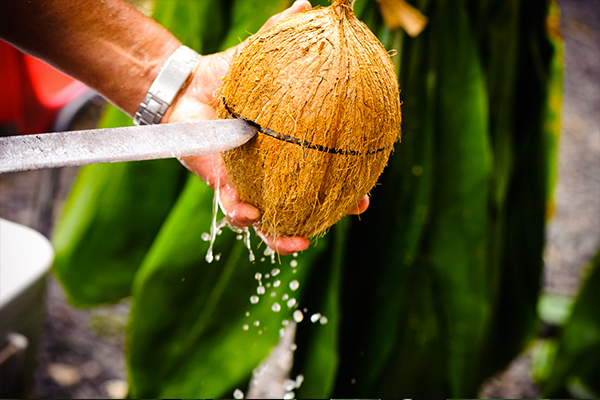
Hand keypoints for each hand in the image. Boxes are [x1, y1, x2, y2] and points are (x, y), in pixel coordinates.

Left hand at [162, 1, 368, 254]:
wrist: (185, 87)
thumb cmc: (228, 75)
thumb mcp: (259, 56)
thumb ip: (282, 34)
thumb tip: (310, 4)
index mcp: (290, 146)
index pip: (326, 169)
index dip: (350, 180)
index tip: (369, 185)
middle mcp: (273, 169)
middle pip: (307, 200)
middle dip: (329, 211)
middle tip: (354, 209)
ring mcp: (249, 180)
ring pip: (271, 217)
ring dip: (285, 234)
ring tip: (301, 241)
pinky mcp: (221, 182)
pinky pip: (233, 206)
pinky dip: (243, 214)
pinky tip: (252, 214)